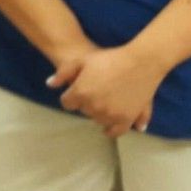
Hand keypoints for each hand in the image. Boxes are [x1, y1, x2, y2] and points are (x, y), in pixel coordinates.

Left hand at [48, 45, 166, 136]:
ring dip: (98, 113)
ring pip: (98, 120)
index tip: (78, 91)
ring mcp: (111, 114)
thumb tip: (49, 85)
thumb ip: (63, 73)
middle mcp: (94, 107)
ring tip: (104, 101)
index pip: (67, 103)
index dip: (71, 96)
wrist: (141, 62)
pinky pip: (116, 131)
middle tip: (95, 91)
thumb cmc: (109, 58)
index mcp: (81, 93)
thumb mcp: (81, 60)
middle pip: (83, 111)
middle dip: (85, 103)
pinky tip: (109, 125)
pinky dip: (111, 130)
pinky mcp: (127, 119)